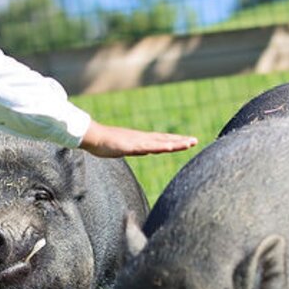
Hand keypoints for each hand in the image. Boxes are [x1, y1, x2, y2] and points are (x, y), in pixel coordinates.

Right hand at [78, 120, 197, 157]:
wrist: (93, 137)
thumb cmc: (105, 143)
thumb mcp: (125, 149)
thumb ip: (136, 149)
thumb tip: (145, 151)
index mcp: (141, 140)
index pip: (162, 140)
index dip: (175, 141)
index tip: (187, 142)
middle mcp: (142, 139)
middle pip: (165, 140)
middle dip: (181, 141)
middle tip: (195, 141)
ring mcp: (138, 141)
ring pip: (161, 142)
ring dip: (176, 143)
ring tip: (189, 143)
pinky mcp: (133, 145)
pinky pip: (150, 147)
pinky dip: (162, 146)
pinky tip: (171, 147)